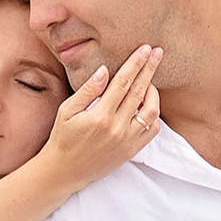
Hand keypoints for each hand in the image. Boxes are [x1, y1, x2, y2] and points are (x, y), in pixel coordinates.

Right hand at [39, 44, 162, 189]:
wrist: (65, 170)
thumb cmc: (63, 137)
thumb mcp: (67, 111)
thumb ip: (88, 90)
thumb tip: (105, 70)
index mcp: (99, 115)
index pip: (123, 82)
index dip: (135, 63)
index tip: (145, 49)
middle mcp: (117, 128)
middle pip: (140, 91)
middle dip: (149, 69)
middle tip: (157, 53)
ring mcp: (127, 140)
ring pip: (151, 111)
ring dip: (153, 93)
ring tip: (149, 81)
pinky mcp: (132, 150)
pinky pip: (152, 130)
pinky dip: (153, 114)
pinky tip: (147, 104)